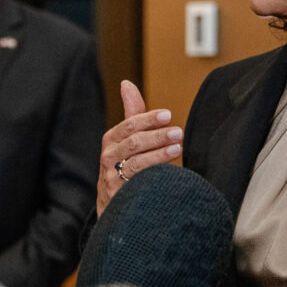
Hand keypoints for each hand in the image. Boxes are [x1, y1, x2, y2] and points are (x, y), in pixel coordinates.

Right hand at [97, 80, 182, 215]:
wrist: (113, 204)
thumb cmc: (124, 164)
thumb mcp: (126, 139)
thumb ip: (132, 113)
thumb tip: (126, 83)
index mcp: (112, 139)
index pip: (130, 125)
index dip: (149, 119)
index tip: (168, 115)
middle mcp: (108, 157)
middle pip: (134, 143)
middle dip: (157, 136)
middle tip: (178, 132)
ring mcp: (112, 178)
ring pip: (137, 164)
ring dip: (159, 155)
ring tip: (178, 148)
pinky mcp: (119, 196)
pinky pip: (138, 185)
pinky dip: (154, 176)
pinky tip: (169, 172)